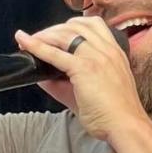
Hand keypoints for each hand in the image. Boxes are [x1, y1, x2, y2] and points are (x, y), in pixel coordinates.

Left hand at [15, 17, 145, 141]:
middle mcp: (107, 50)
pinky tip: (25, 42)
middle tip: (38, 38)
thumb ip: (65, 83)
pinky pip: (55, 53)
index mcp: (115, 53)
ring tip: (29, 41)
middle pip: (76, 26)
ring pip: (65, 34)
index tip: (56, 32)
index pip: (93, 25)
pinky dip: (36, 46)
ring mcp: (97, 57)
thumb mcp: (91, 92)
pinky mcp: (84, 68)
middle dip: (54, 29)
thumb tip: (42, 76)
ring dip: (45, 34)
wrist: (126, 126)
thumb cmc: (113, 114)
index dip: (71, 25)